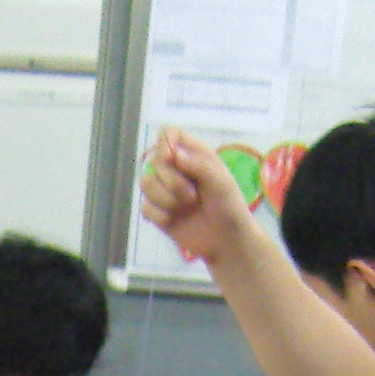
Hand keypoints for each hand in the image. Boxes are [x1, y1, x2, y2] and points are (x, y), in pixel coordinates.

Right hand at [138, 127, 258, 271]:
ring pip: (145, 183)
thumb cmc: (229, 208)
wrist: (225, 241)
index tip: (169, 158)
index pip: (169, 134)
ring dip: (165, 199)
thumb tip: (173, 155)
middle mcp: (176, 169)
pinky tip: (175, 221)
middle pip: (154, 161)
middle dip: (172, 182)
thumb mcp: (222, 183)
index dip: (164, 142)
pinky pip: (145, 207)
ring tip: (185, 209)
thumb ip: (199, 165)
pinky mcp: (157, 212)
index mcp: (193, 155)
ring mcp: (164, 190)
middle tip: (193, 197)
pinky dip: (160, 216)